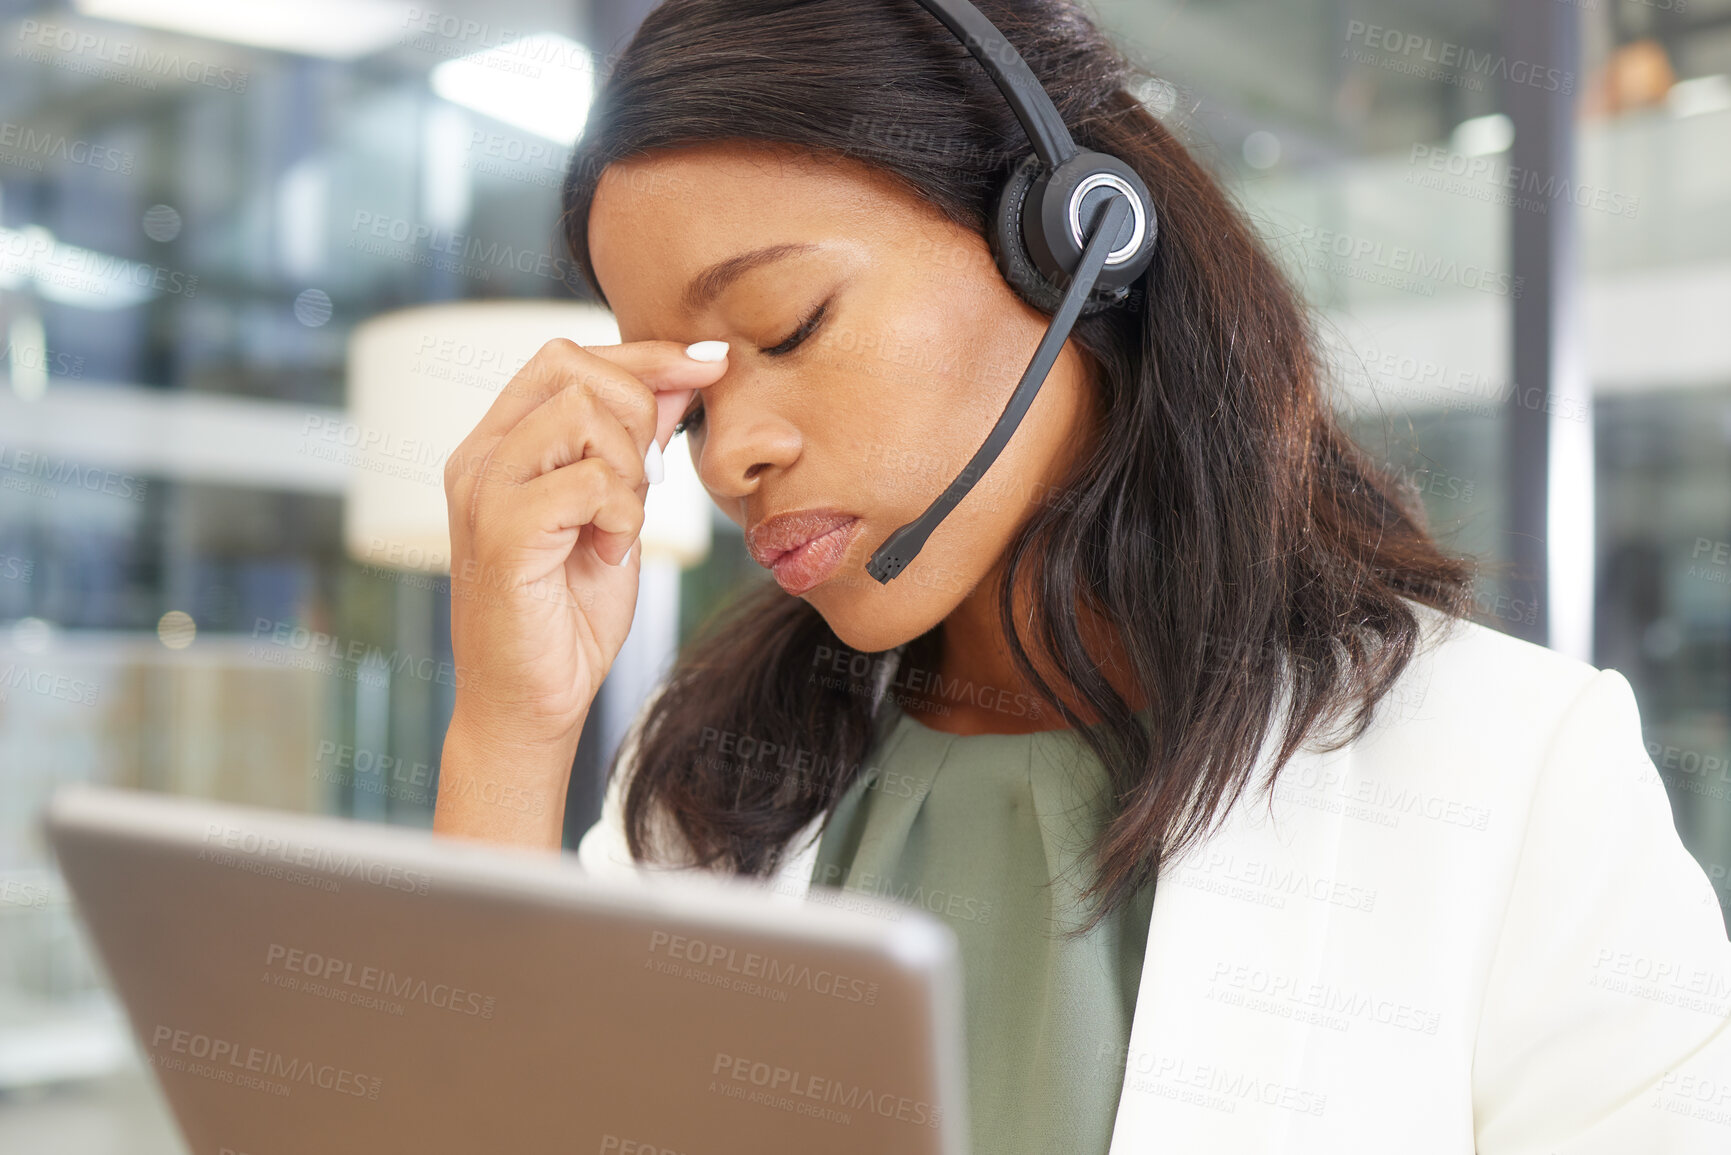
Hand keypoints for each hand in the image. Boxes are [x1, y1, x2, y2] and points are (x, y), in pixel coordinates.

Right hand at [440, 337, 725, 773]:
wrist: (534, 703)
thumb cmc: (569, 613)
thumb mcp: (616, 512)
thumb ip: (637, 444)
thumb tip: (682, 376)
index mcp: (498, 444)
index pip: (566, 356)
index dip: (645, 354)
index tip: (711, 366)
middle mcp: (479, 457)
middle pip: (573, 368)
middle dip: (637, 415)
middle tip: (641, 485)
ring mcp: (483, 492)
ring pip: (582, 417)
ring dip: (628, 472)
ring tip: (618, 526)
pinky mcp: (504, 533)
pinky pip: (588, 481)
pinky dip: (621, 515)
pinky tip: (608, 553)